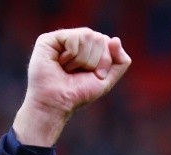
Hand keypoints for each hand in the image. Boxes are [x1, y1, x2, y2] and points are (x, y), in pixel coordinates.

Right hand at [13, 28, 131, 146]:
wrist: (57, 103)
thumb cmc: (79, 93)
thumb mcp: (107, 80)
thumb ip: (121, 62)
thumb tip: (115, 39)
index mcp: (90, 48)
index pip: (108, 42)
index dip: (106, 61)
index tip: (96, 75)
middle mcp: (77, 40)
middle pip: (100, 38)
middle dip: (94, 61)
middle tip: (79, 73)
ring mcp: (63, 38)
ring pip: (87, 35)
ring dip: (81, 60)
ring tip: (68, 69)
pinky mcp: (49, 39)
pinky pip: (74, 38)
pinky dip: (71, 56)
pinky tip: (60, 63)